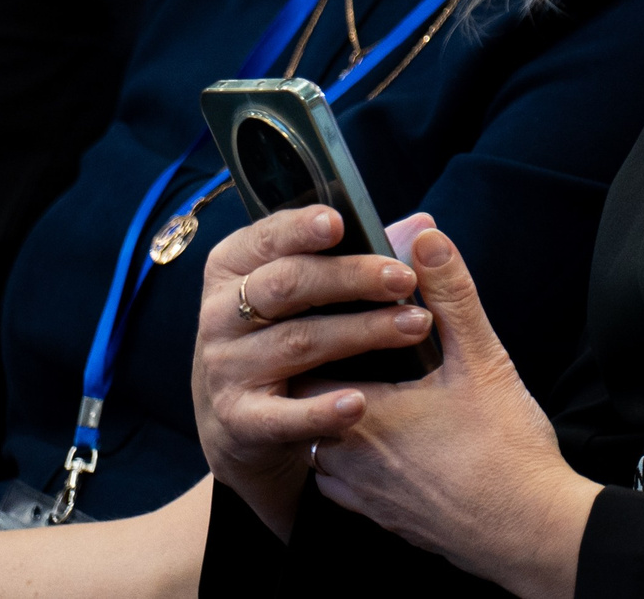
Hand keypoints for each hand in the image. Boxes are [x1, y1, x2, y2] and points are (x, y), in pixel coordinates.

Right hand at [189, 205, 430, 539]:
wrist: (248, 420)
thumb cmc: (292, 330)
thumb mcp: (313, 289)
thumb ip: (363, 254)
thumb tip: (423, 226)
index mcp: (234, 268)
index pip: (266, 238)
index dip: (300, 228)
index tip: (340, 222)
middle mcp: (220, 314)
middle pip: (287, 284)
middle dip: (351, 277)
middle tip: (405, 278)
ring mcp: (226, 368)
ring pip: (298, 341)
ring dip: (362, 332)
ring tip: (416, 327)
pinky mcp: (240, 420)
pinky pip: (282, 415)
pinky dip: (321, 410)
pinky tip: (359, 403)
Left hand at [294, 225, 600, 598]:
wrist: (526, 528)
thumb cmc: (505, 447)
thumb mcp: (483, 358)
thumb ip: (450, 293)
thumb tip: (425, 236)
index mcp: (363, 410)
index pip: (307, 360)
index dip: (320, 332)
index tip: (335, 311)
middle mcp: (344, 455)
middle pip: (307, 402)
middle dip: (326, 371)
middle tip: (351, 344)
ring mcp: (355, 493)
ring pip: (318, 443)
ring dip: (333, 416)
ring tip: (366, 388)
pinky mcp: (374, 517)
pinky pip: (336, 482)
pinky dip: (347, 456)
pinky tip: (381, 440)